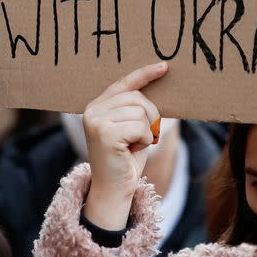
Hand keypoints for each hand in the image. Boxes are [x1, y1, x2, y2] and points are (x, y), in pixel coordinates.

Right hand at [82, 62, 167, 229]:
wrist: (113, 189)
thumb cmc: (125, 159)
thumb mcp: (130, 128)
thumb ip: (134, 108)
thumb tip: (156, 81)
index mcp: (96, 106)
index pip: (124, 83)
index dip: (144, 74)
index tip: (164, 67)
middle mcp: (92, 110)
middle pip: (137, 98)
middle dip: (150, 117)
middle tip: (143, 137)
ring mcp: (96, 121)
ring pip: (140, 112)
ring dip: (147, 131)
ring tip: (134, 145)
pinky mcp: (105, 133)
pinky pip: (140, 126)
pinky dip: (145, 140)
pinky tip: (133, 150)